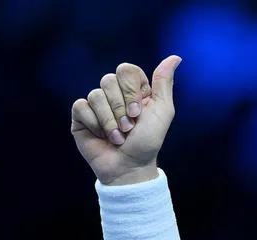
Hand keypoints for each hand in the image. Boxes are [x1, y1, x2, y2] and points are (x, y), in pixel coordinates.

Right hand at [70, 55, 181, 185]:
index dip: (131, 90)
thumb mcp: (162, 111)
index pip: (126, 70)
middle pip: (109, 80)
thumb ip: (164, 83)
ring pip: (96, 94)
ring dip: (110, 120)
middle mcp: (114, 94)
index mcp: (133, 89)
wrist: (129, 166)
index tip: (138, 112)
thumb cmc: (148, 141)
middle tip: (129, 127)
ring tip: (118, 137)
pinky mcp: (81, 115)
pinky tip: (101, 136)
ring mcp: (96, 104)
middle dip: (121, 108)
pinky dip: (94, 123)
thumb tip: (175, 57)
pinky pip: (81, 106)